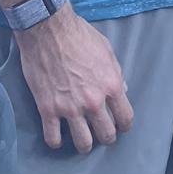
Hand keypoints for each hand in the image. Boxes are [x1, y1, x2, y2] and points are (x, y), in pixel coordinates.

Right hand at [13, 4, 133, 152]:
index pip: (125, 118)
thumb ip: (115, 73)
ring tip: (81, 139)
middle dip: (105, 137)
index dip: (123, 125)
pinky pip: (53, 138)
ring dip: (84, 144)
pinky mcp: (48, 109)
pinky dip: (56, 141)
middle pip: (106, 135)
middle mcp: (93, 101)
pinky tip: (57, 136)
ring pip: (83, 143)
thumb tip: (121, 90)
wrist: (47, 29)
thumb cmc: (78, 35)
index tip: (118, 126)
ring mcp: (70, 107)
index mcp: (111, 85)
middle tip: (100, 133)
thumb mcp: (106, 50)